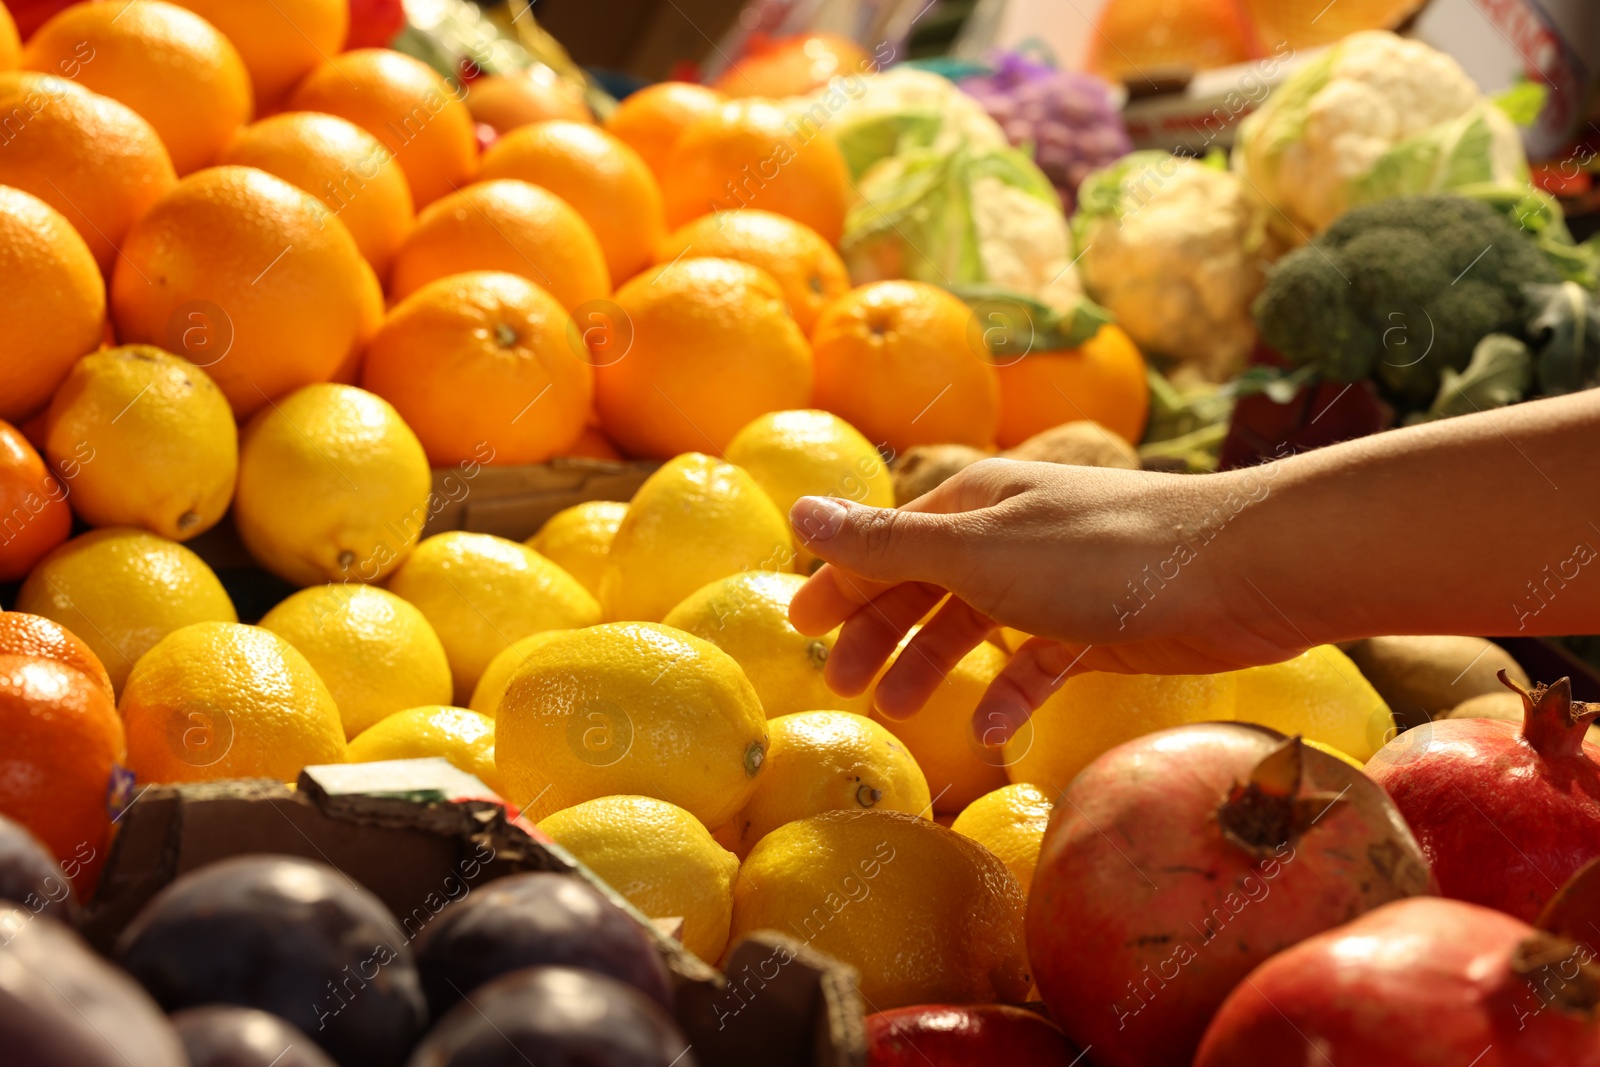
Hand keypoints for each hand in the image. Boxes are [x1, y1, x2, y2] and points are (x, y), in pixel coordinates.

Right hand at [787, 459, 1310, 743]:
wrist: (1240, 570)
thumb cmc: (1099, 554)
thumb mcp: (976, 552)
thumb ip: (888, 544)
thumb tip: (799, 511)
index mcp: (975, 503)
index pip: (889, 540)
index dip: (841, 581)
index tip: (800, 628)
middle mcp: (1010, 535)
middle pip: (925, 582)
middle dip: (880, 629)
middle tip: (841, 683)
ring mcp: (1055, 582)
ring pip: (976, 624)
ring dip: (934, 664)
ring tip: (902, 711)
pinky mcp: (1099, 628)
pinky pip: (1036, 663)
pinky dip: (1010, 692)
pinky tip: (992, 729)